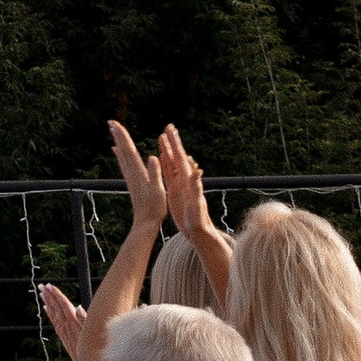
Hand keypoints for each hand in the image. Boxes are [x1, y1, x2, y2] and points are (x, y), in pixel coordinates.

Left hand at [39, 282, 86, 360]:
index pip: (63, 304)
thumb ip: (85, 319)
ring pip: (53, 313)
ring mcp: (63, 329)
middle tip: (42, 286)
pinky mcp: (62, 334)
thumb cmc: (90, 347)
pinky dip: (49, 313)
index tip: (50, 286)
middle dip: (49, 295)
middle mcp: (66, 324)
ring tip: (41, 293)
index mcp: (73, 321)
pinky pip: (54, 321)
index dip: (57, 295)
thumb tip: (78, 307)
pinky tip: (45, 307)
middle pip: (56, 307)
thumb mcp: (90, 332)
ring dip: (47, 302)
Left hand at [107, 118, 168, 237]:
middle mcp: (132, 174)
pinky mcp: (132, 183)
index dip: (124, 137)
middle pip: (123, 151)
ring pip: (122, 156)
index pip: (130, 151)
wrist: (145, 223)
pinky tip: (117, 151)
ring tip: (113, 132)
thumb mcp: (158, 190)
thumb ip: (154, 173)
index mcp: (139, 173)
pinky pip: (124, 164)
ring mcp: (131, 178)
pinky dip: (120, 155)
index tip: (117, 125)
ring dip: (118, 142)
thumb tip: (152, 157)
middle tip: (110, 122)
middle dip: (118, 136)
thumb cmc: (154, 208)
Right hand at [156, 124, 209, 242]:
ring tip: (162, 137)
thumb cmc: (199, 221)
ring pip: (172, 163)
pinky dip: (165, 164)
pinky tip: (162, 157)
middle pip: (176, 157)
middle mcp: (184, 180)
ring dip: (167, 150)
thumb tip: (198, 172)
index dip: (175, 144)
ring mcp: (180, 185)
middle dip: (172, 142)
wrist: (198, 233)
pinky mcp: (175, 192)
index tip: (170, 130)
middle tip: (168, 127)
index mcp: (188, 181)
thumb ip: (197, 189)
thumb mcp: (197, 205)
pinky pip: (169, 174)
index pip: (180, 158)